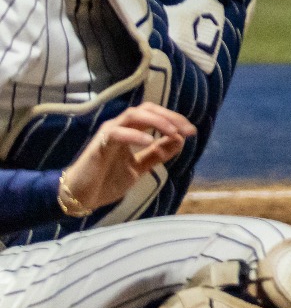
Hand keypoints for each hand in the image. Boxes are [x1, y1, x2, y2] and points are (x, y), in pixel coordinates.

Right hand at [60, 106, 194, 214]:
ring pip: (133, 115)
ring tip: (173, 133)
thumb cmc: (106, 180)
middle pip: (146, 109)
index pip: (154, 115)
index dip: (174, 119)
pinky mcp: (99, 145)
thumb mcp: (139, 167)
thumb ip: (157, 154)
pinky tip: (149, 142)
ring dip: (156, 121)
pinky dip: (135, 135)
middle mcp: (119, 128)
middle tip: (187, 129)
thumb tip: (180, 141)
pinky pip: (117, 133)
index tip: (192, 131)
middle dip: (170, 117)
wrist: (82, 197)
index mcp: (130, 131)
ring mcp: (108, 134)